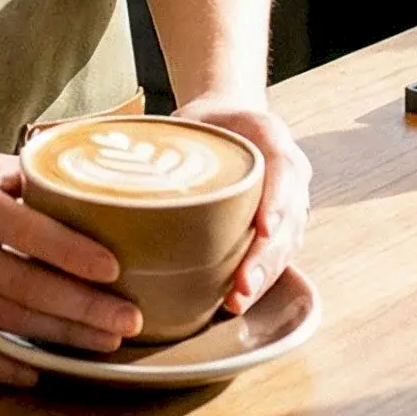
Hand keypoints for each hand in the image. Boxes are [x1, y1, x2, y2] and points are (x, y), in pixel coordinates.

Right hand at [0, 149, 140, 386]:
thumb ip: (20, 180)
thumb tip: (80, 189)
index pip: (27, 230)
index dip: (72, 253)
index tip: (114, 269)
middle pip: (24, 285)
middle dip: (82, 306)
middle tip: (128, 320)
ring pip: (4, 320)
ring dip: (58, 336)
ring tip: (103, 342)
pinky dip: (1, 364)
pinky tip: (37, 370)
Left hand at [173, 101, 311, 313]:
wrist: (231, 118)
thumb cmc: (209, 121)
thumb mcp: (194, 114)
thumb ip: (173, 134)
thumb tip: (125, 160)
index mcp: (272, 136)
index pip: (283, 168)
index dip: (276, 201)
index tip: (262, 228)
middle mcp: (290, 173)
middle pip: (288, 218)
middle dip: (265, 256)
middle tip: (242, 285)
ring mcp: (290, 203)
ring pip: (286, 245)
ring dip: (263, 276)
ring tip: (237, 300)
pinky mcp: (282, 228)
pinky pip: (277, 257)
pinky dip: (259, 280)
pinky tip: (237, 300)